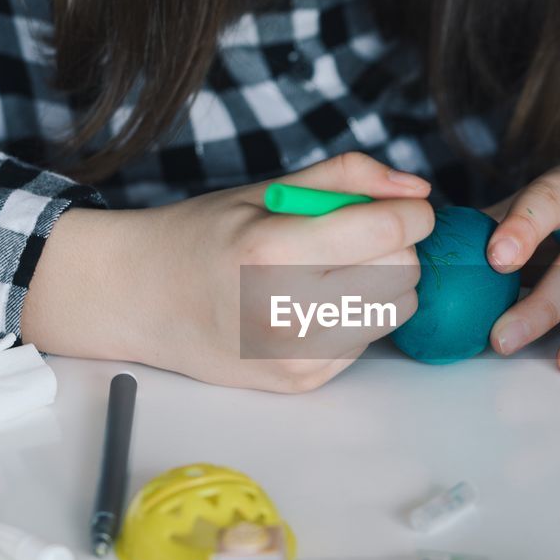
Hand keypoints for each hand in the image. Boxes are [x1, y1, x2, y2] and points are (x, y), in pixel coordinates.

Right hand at [22, 152, 432, 391]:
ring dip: (382, 285)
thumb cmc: (204, 238)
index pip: (388, 232)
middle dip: (395, 248)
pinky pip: (368, 341)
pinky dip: (356, 318)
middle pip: (402, 272)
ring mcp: (293, 355)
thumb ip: (346, 178)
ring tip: (334, 272)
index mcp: (272, 250)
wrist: (141, 300)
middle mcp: (284, 310)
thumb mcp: (266, 191)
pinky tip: (313, 306)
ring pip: (395, 310)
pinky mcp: (301, 382)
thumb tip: (417, 190)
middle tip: (357, 239)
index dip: (414, 215)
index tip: (410, 210)